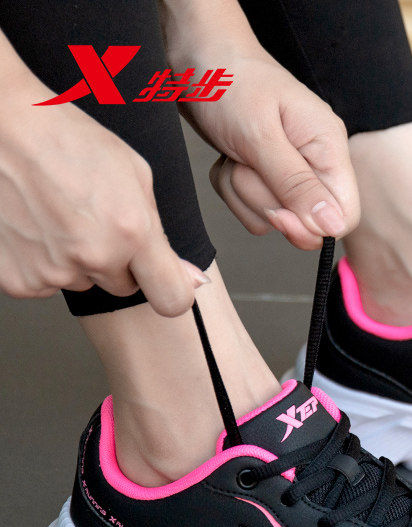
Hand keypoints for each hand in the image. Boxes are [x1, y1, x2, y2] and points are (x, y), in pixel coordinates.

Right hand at [0, 69, 204, 315]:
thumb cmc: (66, 141)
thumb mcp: (135, 175)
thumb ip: (162, 234)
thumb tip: (191, 278)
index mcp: (132, 231)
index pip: (172, 299)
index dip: (173, 292)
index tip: (169, 284)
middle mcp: (95, 256)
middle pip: (124, 287)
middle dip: (118, 262)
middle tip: (94, 221)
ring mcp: (54, 271)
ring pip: (83, 283)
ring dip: (77, 260)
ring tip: (59, 215)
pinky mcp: (19, 280)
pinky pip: (45, 285)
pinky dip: (42, 264)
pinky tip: (35, 227)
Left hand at [181, 53, 359, 249]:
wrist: (198, 59)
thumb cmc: (230, 82)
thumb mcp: (261, 136)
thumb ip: (297, 185)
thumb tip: (333, 226)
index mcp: (328, 148)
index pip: (344, 214)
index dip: (312, 227)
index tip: (277, 212)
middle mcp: (316, 163)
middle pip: (305, 222)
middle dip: (265, 201)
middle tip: (247, 164)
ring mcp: (291, 173)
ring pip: (273, 219)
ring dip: (243, 193)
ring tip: (236, 156)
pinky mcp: (267, 180)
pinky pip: (252, 211)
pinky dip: (231, 191)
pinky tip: (230, 160)